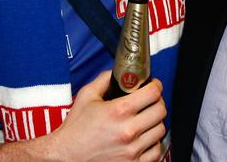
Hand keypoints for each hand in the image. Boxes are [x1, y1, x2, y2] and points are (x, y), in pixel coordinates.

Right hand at [48, 71, 166, 161]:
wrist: (66, 157)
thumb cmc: (75, 129)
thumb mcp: (86, 96)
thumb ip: (104, 79)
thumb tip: (119, 72)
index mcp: (119, 111)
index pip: (153, 93)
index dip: (156, 85)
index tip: (154, 85)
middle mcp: (128, 131)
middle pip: (160, 110)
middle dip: (157, 102)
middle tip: (150, 101)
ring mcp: (132, 150)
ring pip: (160, 130)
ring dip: (155, 122)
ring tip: (146, 120)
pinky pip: (156, 151)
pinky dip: (153, 143)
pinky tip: (144, 138)